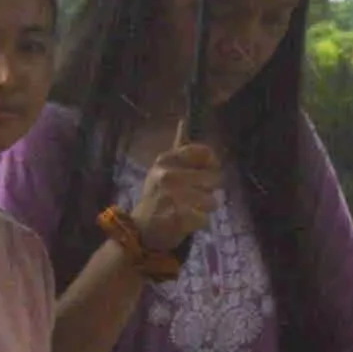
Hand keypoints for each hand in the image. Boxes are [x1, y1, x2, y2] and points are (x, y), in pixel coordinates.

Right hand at [119, 137, 224, 260]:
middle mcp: (169, 174)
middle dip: (207, 190)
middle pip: (214, 178)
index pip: (205, 153)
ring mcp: (173, 196)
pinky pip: (205, 218)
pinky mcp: (179, 216)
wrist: (139, 231)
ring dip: (204, 209)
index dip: (211, 164)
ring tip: (187, 210)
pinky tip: (186, 222)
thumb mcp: (162, 169)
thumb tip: (184, 120)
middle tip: (190, 198)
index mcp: (166, 160)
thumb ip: (179, 149)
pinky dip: (199, 223)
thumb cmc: (156, 198)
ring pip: (212, 200)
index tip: (204, 174)